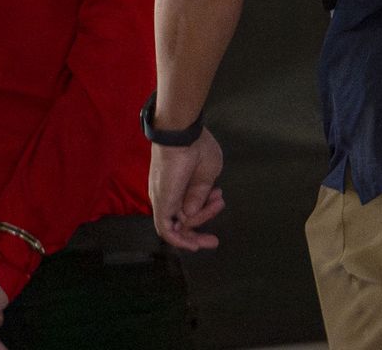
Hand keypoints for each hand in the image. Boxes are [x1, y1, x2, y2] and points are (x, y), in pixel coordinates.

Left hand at [148, 127, 225, 250]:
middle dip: (197, 235)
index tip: (220, 201)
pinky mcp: (161, 204)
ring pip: (180, 225)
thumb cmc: (197, 148)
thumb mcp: (207, 174)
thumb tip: (192, 212)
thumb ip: (200, 194)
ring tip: (218, 205)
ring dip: (201, 222)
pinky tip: (194, 245)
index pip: (187, 209)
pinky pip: (167, 230)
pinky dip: (179, 240)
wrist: (182, 135)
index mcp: (177, 186)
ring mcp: (163, 200)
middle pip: (181, 223)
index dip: (204, 211)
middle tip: (214, 241)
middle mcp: (168, 196)